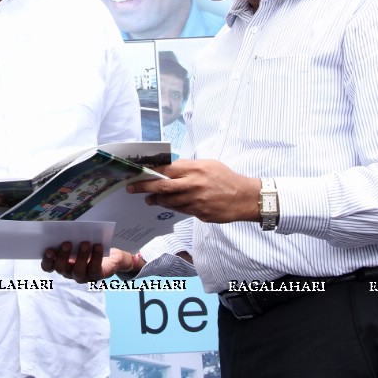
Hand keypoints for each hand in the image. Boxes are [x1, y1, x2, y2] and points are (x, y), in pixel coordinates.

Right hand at [41, 242, 131, 282]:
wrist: (109, 257)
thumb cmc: (88, 246)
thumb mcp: (77, 241)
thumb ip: (70, 238)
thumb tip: (66, 228)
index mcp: (60, 263)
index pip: (48, 266)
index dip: (47, 260)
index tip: (49, 249)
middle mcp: (68, 272)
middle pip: (61, 268)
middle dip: (63, 256)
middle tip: (66, 243)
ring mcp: (82, 276)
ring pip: (78, 271)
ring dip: (81, 256)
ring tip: (84, 243)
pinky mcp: (95, 276)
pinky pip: (94, 268)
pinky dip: (96, 256)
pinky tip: (97, 245)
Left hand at [127, 159, 260, 223]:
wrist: (245, 197)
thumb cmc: (226, 178)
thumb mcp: (208, 165)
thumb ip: (188, 167)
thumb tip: (168, 168)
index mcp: (194, 169)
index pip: (166, 170)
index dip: (150, 172)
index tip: (137, 174)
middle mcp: (193, 184)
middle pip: (162, 186)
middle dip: (144, 187)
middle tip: (132, 189)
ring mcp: (196, 200)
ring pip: (169, 201)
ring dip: (157, 200)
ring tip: (149, 199)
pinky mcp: (200, 213)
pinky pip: (181, 211)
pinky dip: (173, 207)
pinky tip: (168, 205)